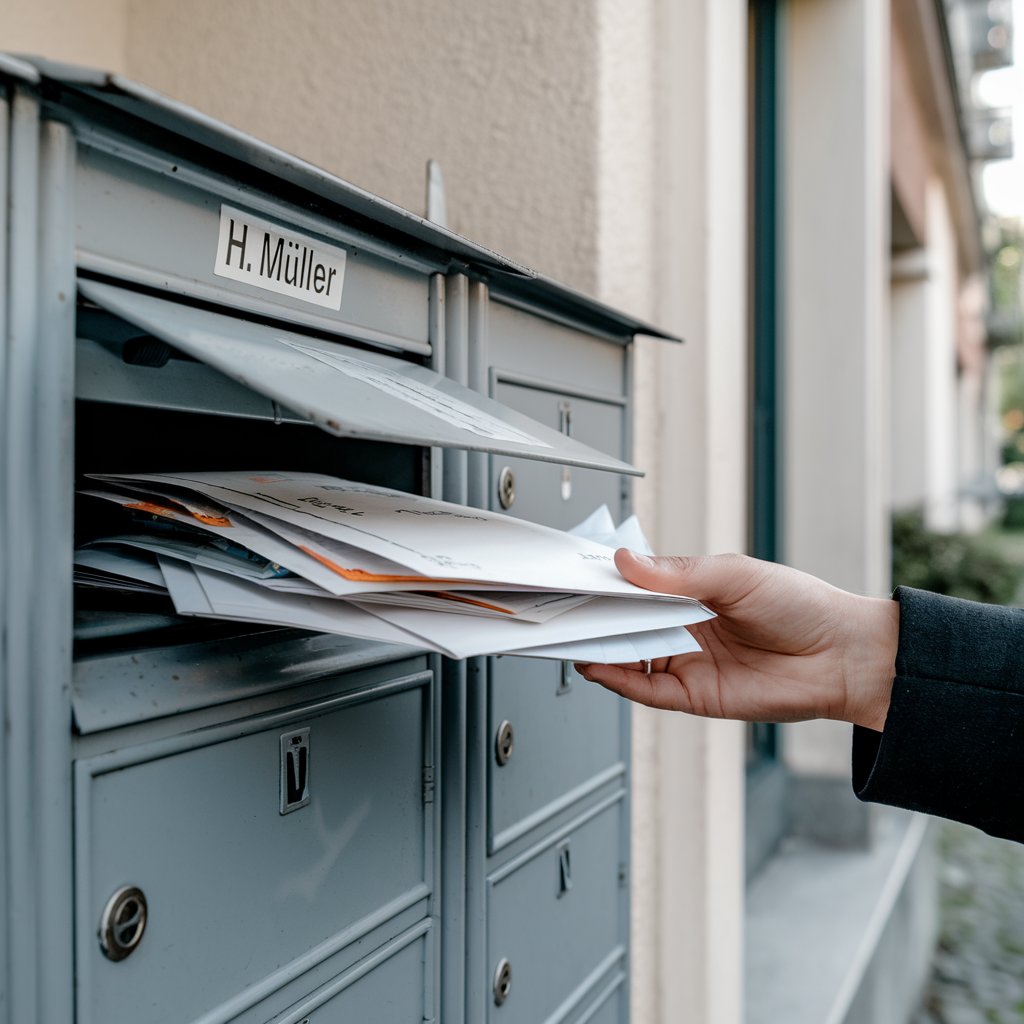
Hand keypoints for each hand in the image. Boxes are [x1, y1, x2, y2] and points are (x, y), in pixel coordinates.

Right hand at [576, 550, 897, 730]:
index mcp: (691, 594)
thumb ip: (679, 574)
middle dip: (593, 617)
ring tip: (571, 636)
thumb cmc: (801, 606)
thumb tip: (628, 562)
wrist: (844, 655)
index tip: (575, 577)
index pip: (635, 590)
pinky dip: (619, 680)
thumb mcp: (735, 574)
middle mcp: (684, 629)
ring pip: (629, 657)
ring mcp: (687, 663)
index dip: (606, 585)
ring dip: (599, 648)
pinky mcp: (694, 696)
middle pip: (626, 625)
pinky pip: (646, 689)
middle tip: (562, 607)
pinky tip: (598, 665)